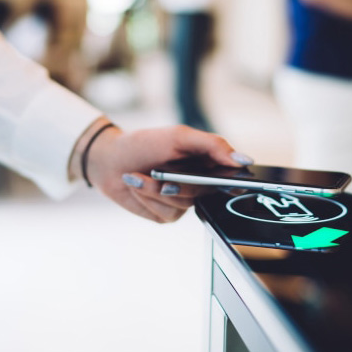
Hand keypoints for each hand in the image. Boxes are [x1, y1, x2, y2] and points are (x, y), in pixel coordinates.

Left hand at [80, 121, 252, 222]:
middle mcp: (199, 183)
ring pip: (184, 203)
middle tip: (163, 176)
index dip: (235, 181)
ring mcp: (184, 201)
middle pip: (205, 191)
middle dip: (180, 183)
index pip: (233, 175)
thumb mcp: (179, 137)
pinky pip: (167, 213)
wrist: (108, 160)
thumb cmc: (144, 143)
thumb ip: (213, 146)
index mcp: (208, 162)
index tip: (229, 183)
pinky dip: (148, 197)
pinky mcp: (167, 214)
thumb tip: (243, 160)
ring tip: (138, 175)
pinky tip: (136, 185)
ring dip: (156, 188)